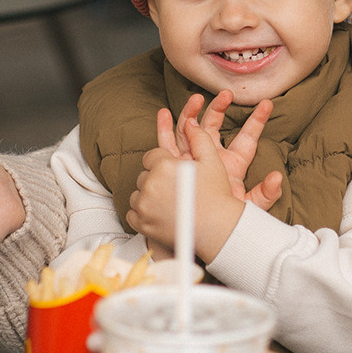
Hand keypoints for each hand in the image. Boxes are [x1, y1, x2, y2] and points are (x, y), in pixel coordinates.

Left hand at [128, 117, 258, 260]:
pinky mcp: (142, 224)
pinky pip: (133, 213)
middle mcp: (150, 184)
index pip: (152, 156)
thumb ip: (199, 138)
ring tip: (169, 201)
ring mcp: (144, 205)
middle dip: (156, 178)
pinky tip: (160, 213)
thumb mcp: (212, 161)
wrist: (218, 230)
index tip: (174, 172)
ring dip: (149, 195)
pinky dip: (143, 213)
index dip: (163, 162)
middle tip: (175, 188)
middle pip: (144, 175)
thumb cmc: (216, 195)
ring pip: (138, 193)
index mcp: (164, 166)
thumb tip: (190, 122)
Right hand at [159, 92, 283, 211]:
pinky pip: (167, 145)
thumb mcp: (248, 207)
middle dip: (218, 108)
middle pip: (215, 126)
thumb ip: (265, 194)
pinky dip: (164, 129)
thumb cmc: (226, 221)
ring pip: (191, 129)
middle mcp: (213, 157)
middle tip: (225, 94)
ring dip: (191, 112)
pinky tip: (163, 114)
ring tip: (195, 99)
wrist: (202, 234)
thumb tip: (278, 178)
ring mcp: (193, 159)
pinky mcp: (176, 167)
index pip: (247, 138)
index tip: (267, 104)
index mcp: (234, 164)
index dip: (257, 121)